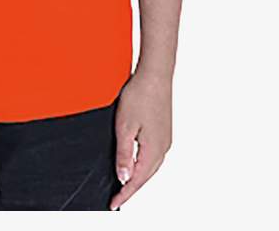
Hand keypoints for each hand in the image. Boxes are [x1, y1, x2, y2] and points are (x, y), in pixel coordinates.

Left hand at [108, 70, 172, 209]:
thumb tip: (123, 178)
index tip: (113, 204)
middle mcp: (163, 148)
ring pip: (150, 167)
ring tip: (124, 184)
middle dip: (131, 188)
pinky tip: (135, 162)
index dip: (124, 194)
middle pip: (145, 176)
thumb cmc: (140, 96)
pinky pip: (153, 156)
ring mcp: (165, 140)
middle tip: (116, 198)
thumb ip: (124, 155)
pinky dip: (143, 164)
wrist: (155, 75)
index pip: (137, 181)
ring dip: (138, 177)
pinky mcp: (164, 132)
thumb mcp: (125, 127)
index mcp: (154, 150)